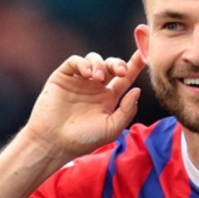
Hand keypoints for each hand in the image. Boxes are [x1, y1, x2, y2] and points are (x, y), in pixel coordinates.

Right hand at [22, 50, 145, 160]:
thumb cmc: (83, 140)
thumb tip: (137, 90)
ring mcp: (79, 81)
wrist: (54, 142)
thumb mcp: (112, 128)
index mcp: (108, 99)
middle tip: (121, 71)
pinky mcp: (63, 77)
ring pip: (94, 59)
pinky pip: (75, 62)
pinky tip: (87, 73)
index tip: (144, 56)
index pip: (125, 79)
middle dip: (118, 63)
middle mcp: (95, 88)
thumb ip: (127, 111)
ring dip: (100, 64)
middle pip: (111, 65)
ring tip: (98, 77)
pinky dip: (83, 63)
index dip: (134, 66)